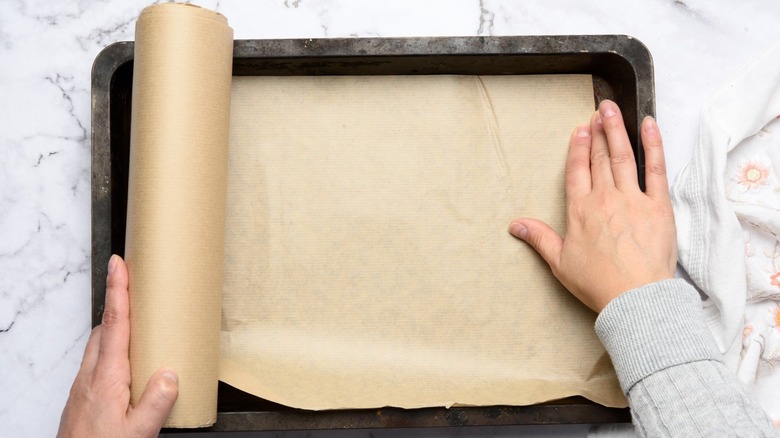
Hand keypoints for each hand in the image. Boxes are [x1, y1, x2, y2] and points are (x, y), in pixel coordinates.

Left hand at [57, 255, 177, 437]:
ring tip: (138, 325)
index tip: (119, 265)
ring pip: (98, 347)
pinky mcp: (82, 398)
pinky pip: (97, 363)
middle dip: (117, 304)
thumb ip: (157, 402)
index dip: (117, 291)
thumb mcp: (139, 433)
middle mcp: (91, 377)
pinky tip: (128, 366)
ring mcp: (83, 387)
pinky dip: (111, 351)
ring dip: (114, 329)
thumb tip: (170, 373)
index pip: (114, 323)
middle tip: (134, 286)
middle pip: (103, 329)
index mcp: (107, 378)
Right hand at [509, 100, 676, 311]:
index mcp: (580, 211)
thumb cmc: (598, 284)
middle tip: (599, 110)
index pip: (578, 170)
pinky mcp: (658, 206)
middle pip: (599, 158)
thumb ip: (539, 238)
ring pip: (623, 156)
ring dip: (617, 130)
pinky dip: (653, 144)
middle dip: (599, 131)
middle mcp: (604, 199)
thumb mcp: (560, 263)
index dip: (578, 148)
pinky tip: (649, 126)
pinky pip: (656, 168)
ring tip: (613, 110)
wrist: (635, 298)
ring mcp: (633, 199)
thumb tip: (515, 226)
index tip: (580, 130)